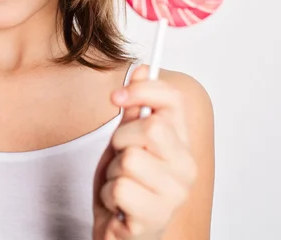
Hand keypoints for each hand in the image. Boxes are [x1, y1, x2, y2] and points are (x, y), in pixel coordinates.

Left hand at [93, 65, 197, 239]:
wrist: (118, 229)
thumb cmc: (125, 182)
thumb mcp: (126, 138)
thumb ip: (135, 108)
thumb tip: (143, 69)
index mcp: (181, 143)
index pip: (173, 100)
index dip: (143, 89)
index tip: (116, 95)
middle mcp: (186, 168)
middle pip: (151, 127)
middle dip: (121, 139)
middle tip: (120, 156)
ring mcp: (174, 196)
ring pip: (129, 159)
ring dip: (111, 171)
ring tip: (119, 182)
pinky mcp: (155, 219)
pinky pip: (119, 189)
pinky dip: (108, 195)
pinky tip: (118, 204)